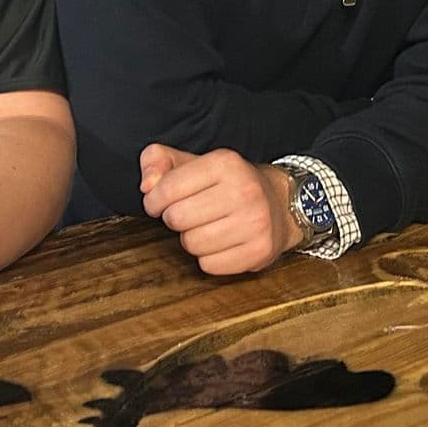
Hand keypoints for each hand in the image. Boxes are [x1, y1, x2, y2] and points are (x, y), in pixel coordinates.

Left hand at [140, 144, 301, 275]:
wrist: (281, 203)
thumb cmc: (229, 184)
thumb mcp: (194, 162)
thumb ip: (158, 161)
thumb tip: (146, 186)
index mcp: (225, 163)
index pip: (166, 189)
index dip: (154, 200)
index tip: (160, 202)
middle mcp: (244, 191)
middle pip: (177, 218)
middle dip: (175, 219)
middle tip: (189, 214)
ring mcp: (255, 222)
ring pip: (191, 244)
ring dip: (192, 239)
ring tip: (207, 226)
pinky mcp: (259, 251)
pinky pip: (209, 265)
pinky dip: (209, 258)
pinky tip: (222, 242)